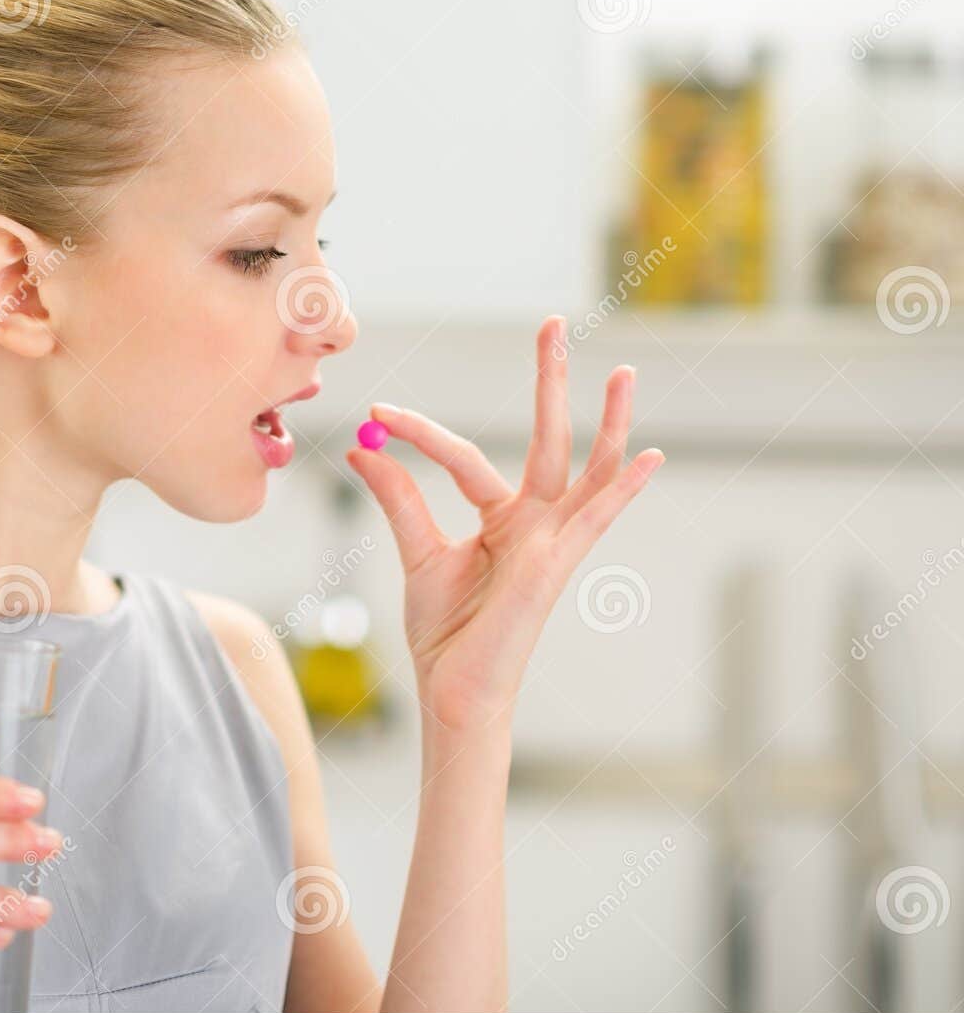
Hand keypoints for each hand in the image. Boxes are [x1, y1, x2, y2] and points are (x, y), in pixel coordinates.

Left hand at [346, 315, 663, 736]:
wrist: (453, 689)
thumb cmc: (443, 631)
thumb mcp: (416, 552)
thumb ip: (398, 498)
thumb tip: (362, 448)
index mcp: (501, 518)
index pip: (463, 456)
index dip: (419, 433)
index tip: (377, 414)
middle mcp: (534, 522)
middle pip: (547, 437)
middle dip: (550, 381)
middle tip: (553, 323)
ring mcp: (552, 541)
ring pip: (586, 467)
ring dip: (608, 419)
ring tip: (623, 370)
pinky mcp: (556, 564)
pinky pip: (595, 519)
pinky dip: (624, 489)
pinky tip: (650, 457)